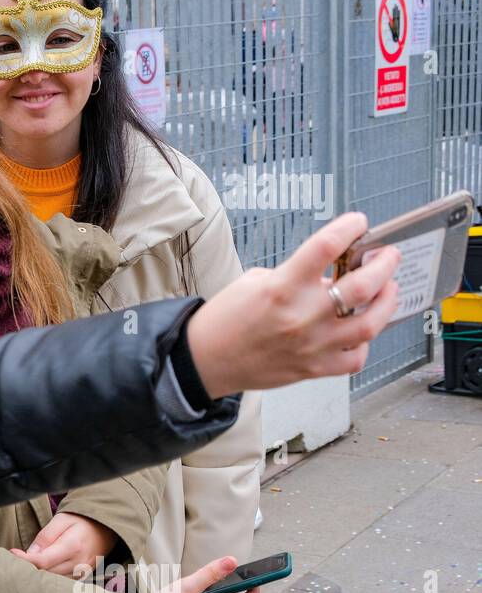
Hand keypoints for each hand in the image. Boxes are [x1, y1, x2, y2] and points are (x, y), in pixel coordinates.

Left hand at [10, 513, 117, 577]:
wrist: (105, 528)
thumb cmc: (81, 521)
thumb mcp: (61, 520)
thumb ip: (45, 537)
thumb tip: (30, 553)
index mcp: (73, 546)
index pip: (43, 561)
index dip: (24, 560)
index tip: (13, 553)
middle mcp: (78, 563)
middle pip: (46, 573)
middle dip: (29, 567)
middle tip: (16, 559)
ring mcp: (82, 573)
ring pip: (52, 580)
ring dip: (39, 574)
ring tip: (28, 563)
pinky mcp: (82, 578)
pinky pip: (61, 581)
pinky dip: (50, 577)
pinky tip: (42, 569)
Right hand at [187, 213, 399, 397]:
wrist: (205, 360)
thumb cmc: (226, 320)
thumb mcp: (254, 282)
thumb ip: (296, 276)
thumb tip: (330, 275)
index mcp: (281, 287)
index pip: (326, 246)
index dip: (350, 228)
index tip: (359, 223)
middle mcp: (301, 316)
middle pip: (363, 285)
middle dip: (384, 264)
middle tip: (387, 256)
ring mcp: (311, 345)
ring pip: (370, 323)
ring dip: (386, 301)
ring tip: (387, 289)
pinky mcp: (313, 369)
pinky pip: (355, 357)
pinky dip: (364, 342)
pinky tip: (359, 331)